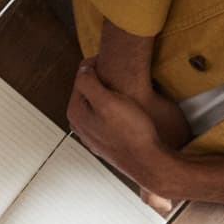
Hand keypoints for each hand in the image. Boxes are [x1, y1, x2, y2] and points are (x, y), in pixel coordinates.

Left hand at [68, 62, 183, 211]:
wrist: (148, 161)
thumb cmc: (131, 130)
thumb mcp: (107, 100)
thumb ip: (88, 82)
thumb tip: (82, 68)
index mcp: (75, 112)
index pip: (81, 77)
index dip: (96, 66)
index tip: (111, 62)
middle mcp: (79, 125)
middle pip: (88, 91)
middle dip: (101, 81)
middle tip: (120, 77)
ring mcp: (91, 135)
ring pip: (97, 104)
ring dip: (109, 95)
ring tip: (125, 92)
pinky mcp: (105, 141)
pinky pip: (106, 117)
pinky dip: (114, 109)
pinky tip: (128, 110)